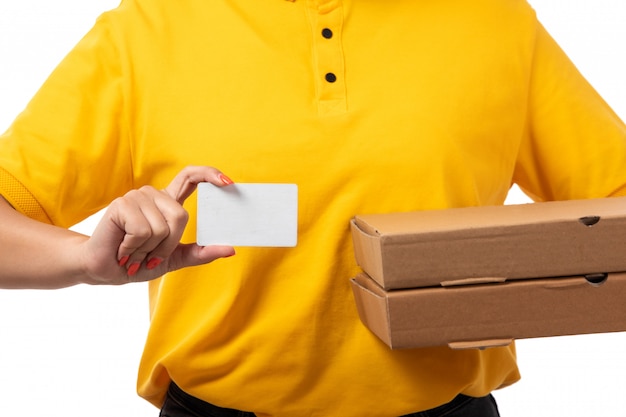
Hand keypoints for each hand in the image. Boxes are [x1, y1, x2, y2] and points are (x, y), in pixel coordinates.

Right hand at [81, 166, 235, 283]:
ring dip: (149, 249)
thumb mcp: (175, 259)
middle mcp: (154, 195)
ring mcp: (137, 197)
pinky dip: (135, 247)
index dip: (209, 174)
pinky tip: (123, 248)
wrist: (106, 270)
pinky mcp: (122, 204)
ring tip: (134, 251)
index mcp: (168, 203)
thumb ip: (201, 253)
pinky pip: (143, 230)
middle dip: (167, 245)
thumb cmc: (139, 262)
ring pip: (161, 227)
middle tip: (149, 254)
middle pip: (180, 216)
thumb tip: (230, 249)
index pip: (191, 177)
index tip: (228, 182)